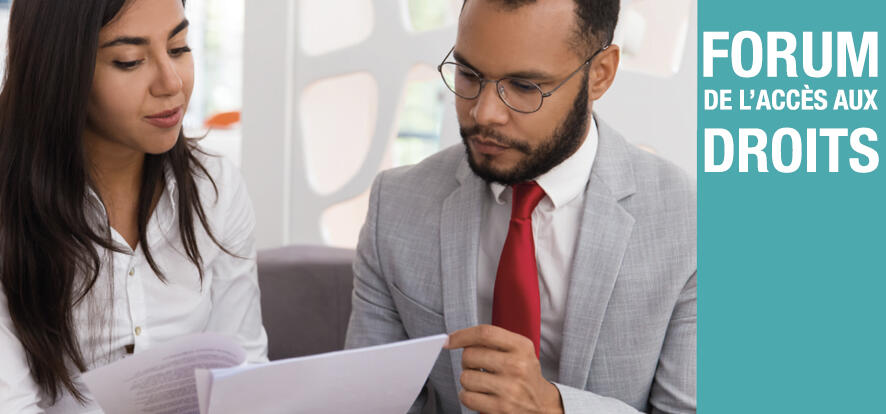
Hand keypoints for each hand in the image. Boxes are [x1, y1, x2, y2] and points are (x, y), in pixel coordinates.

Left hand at [444, 325, 562, 413]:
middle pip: (470, 355)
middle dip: (467, 361)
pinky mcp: (501, 408)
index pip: (485, 333)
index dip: (462, 335)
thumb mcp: (520, 350)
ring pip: (465, 377)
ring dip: (467, 380)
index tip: (450, 340)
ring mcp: (509, 388)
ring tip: (481, 381)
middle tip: (477, 366)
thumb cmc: (524, 374)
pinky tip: (479, 394)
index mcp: (521, 347)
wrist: (541, 404)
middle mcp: (517, 366)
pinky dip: (467, 396)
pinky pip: (467, 397)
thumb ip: (494, 340)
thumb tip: (456, 339)